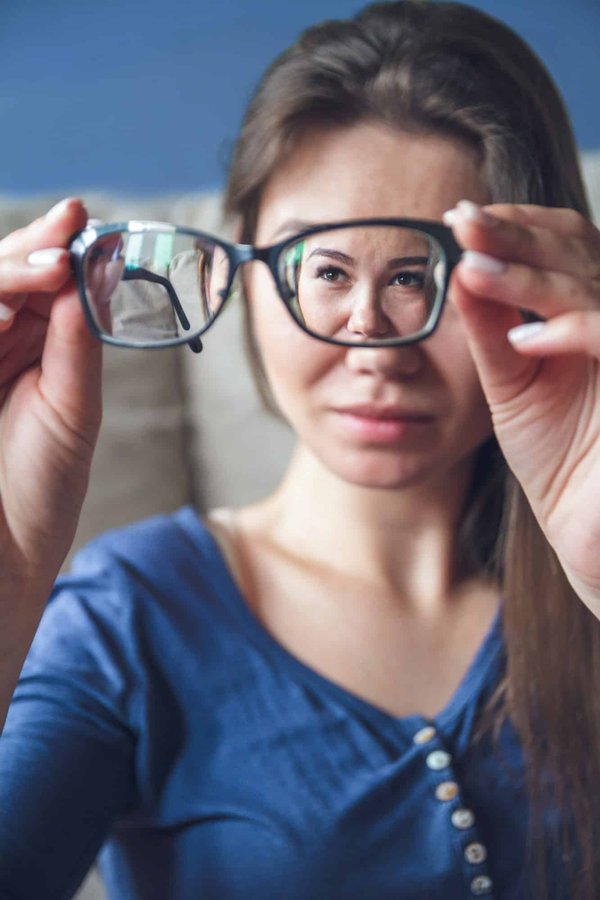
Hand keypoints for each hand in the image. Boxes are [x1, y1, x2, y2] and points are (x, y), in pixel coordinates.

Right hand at [0, 198, 102, 589]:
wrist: (4, 559)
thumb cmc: (41, 491)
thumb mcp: (73, 412)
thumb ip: (78, 348)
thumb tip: (89, 281)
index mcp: (32, 353)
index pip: (39, 287)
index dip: (56, 251)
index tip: (81, 221)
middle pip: (1, 281)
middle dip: (30, 249)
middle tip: (65, 224)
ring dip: (8, 275)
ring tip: (51, 267)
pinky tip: (12, 308)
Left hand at [445, 200, 599, 615]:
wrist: (593, 532)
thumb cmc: (559, 458)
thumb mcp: (514, 383)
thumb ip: (492, 328)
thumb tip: (460, 267)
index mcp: (596, 312)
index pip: (569, 242)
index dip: (520, 225)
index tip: (461, 218)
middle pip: (582, 254)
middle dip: (519, 235)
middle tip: (462, 221)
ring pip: (596, 290)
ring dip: (533, 275)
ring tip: (473, 266)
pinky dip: (572, 332)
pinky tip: (522, 338)